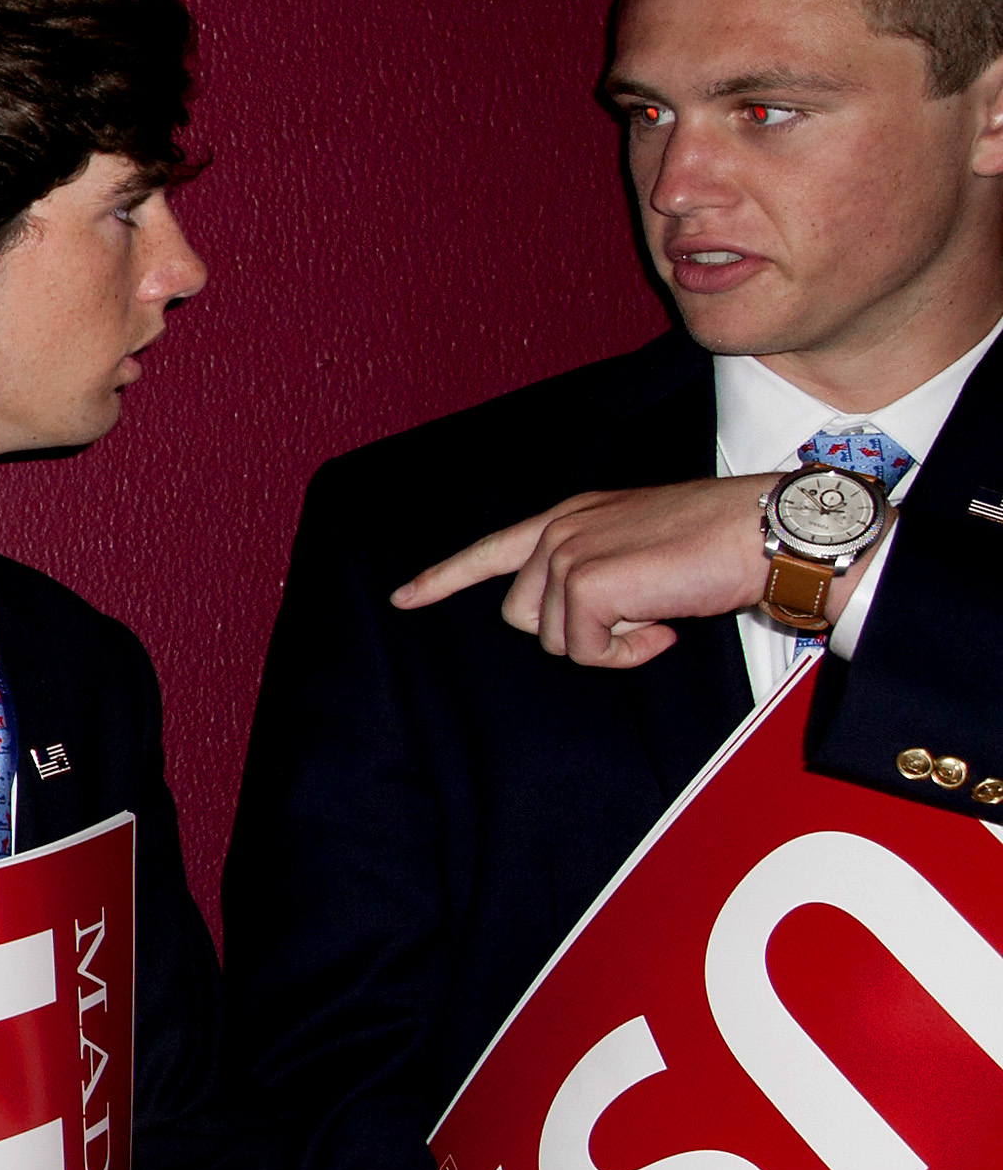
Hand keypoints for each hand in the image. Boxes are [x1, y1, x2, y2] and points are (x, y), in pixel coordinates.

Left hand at [394, 476, 779, 668]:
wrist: (765, 530)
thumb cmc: (720, 541)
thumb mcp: (640, 545)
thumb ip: (597, 570)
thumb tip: (581, 618)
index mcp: (570, 516)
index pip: (491, 549)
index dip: (445, 578)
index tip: (404, 597)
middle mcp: (559, 530)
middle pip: (522, 616)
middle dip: (576, 633)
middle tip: (640, 617)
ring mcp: (568, 554)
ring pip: (554, 639)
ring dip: (608, 644)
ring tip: (658, 611)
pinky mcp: (587, 583)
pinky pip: (585, 650)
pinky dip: (626, 653)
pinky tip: (664, 622)